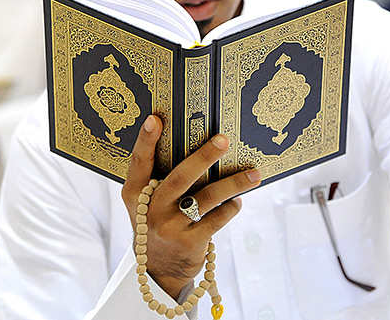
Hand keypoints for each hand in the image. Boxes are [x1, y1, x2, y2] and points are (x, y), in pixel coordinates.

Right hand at [121, 115, 260, 298]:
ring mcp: (170, 227)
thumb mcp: (146, 202)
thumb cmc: (158, 220)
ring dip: (233, 184)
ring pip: (206, 198)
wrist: (159, 269)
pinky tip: (238, 200)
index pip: (139, 162)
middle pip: (179, 178)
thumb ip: (158, 178)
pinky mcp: (189, 243)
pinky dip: (230, 207)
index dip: (146, 140)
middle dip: (203, 157)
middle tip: (223, 140)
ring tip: (254, 174)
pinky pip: (216, 219)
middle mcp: (150, 210)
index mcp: (135, 193)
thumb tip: (194, 143)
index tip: (155, 119)